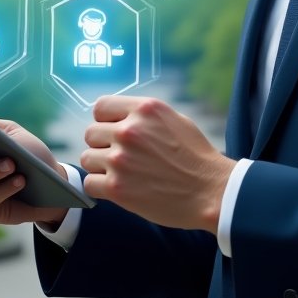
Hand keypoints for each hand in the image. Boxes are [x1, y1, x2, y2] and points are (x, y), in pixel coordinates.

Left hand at [80, 96, 234, 232]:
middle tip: (121, 157)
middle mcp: (129, 130)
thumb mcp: (174, 119)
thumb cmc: (196, 156)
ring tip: (121, 173)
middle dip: (103, 145)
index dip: (105, 120)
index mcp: (144, 109)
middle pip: (91, 133)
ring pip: (87, 158)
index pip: (100, 106)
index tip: (114, 132)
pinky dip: (100, 187)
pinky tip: (118, 188)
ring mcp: (120, 159)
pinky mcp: (117, 187)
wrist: (210, 191)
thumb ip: (144, 116)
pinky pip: (89, 183)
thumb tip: (120, 117)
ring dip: (100, 166)